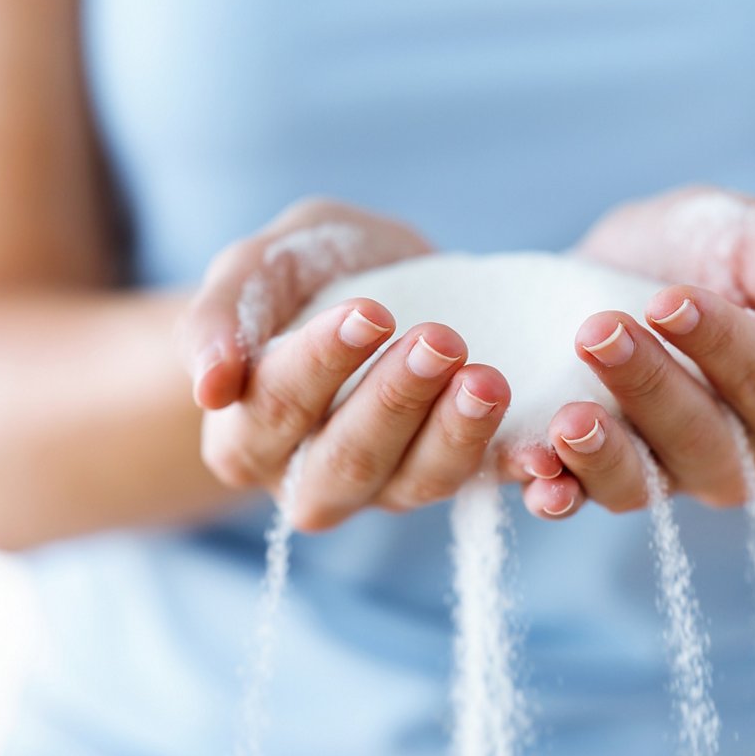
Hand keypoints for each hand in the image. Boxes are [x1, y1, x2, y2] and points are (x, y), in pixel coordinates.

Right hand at [177, 197, 515, 530]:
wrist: (379, 278)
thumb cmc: (305, 274)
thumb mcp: (257, 268)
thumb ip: (219, 316)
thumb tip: (209, 387)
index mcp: (246, 435)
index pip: (276, 408)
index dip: (321, 363)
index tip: (369, 312)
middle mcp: (311, 478)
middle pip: (348, 459)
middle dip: (396, 400)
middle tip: (441, 341)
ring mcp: (387, 487)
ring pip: (416, 482)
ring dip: (456, 435)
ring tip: (489, 379)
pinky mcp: (454, 476)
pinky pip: (486, 487)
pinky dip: (517, 473)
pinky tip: (545, 452)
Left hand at [525, 184, 754, 516]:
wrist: (642, 267)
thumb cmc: (720, 253)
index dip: (717, 344)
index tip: (668, 299)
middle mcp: (731, 457)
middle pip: (697, 438)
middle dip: (647, 387)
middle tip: (598, 334)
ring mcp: (659, 474)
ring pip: (639, 484)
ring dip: (601, 455)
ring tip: (568, 420)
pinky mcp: (592, 475)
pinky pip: (576, 498)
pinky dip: (554, 491)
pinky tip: (530, 471)